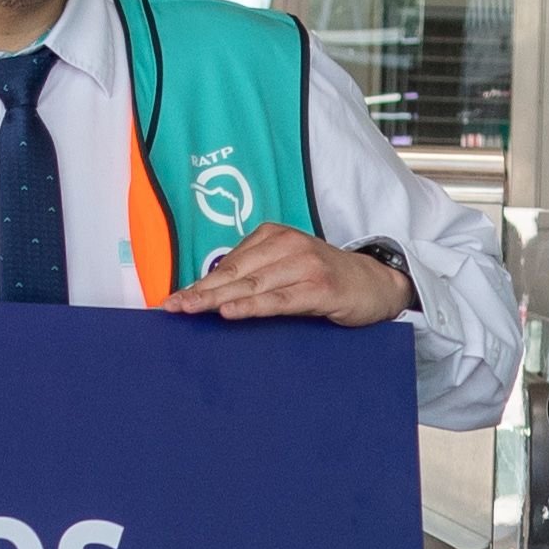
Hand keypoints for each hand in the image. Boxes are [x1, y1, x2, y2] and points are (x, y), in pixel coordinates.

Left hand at [168, 227, 410, 328]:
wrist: (375, 284)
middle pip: (234, 274)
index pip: (229, 264)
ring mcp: (304, 266)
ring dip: (217, 300)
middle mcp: (287, 246)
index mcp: (274, 236)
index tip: (172, 299)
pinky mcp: (318, 288)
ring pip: (251, 286)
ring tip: (190, 310)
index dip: (198, 283)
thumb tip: (211, 293)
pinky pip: (277, 300)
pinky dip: (251, 306)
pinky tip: (229, 312)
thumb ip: (256, 274)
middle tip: (172, 308)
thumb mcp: (288, 266)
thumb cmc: (326, 278)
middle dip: (199, 292)